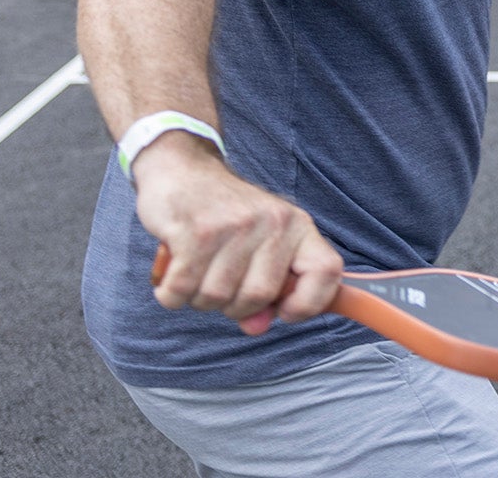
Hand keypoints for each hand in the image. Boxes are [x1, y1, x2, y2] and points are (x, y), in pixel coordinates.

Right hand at [132, 133, 342, 335]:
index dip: (309, 303)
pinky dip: (170, 293)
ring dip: (198, 297)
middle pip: (259, 296)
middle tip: (220, 282)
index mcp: (297, 226)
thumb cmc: (225, 218)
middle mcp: (272, 222)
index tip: (283, 313)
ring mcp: (234, 225)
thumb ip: (266, 291)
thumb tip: (257, 327)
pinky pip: (181, 290)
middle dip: (234, 305)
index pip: (327, 271)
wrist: (183, 171)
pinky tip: (173, 272)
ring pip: (216, 297)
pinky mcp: (195, 231)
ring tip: (196, 270)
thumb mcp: (258, 247)